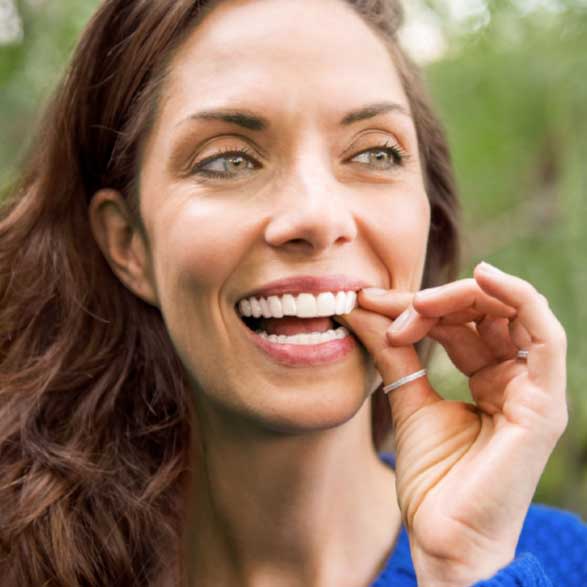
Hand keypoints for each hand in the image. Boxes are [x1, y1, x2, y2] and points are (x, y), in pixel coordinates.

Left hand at [336, 262, 567, 586]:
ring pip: (511, 314)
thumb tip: (362, 307)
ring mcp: (534, 391)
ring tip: (416, 302)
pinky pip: (546, 336)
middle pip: (485, 313)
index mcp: (490, 379)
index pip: (460, 324)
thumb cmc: (432, 479)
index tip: (371, 304)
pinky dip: (519, 298)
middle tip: (391, 306)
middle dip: (437, 300)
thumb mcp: (407, 400)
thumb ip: (393, 353)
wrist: (444, 539)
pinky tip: (484, 275)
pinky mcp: (544, 404)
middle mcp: (515, 379)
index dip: (418, 307)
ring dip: (462, 297)